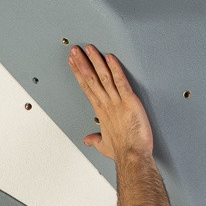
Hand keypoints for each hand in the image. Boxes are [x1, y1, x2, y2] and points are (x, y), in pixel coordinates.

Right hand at [68, 45, 153, 163]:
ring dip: (95, 61)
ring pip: (104, 77)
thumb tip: (88, 140)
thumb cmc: (122, 152)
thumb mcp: (104, 145)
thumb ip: (95, 140)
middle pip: (91, 79)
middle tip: (75, 50)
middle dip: (82, 63)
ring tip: (89, 49)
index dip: (79, 73)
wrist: (132, 156)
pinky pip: (121, 82)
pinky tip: (110, 58)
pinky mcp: (129, 102)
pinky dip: (116, 69)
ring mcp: (117, 102)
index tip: (73, 63)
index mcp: (101, 111)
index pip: (87, 87)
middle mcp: (107, 104)